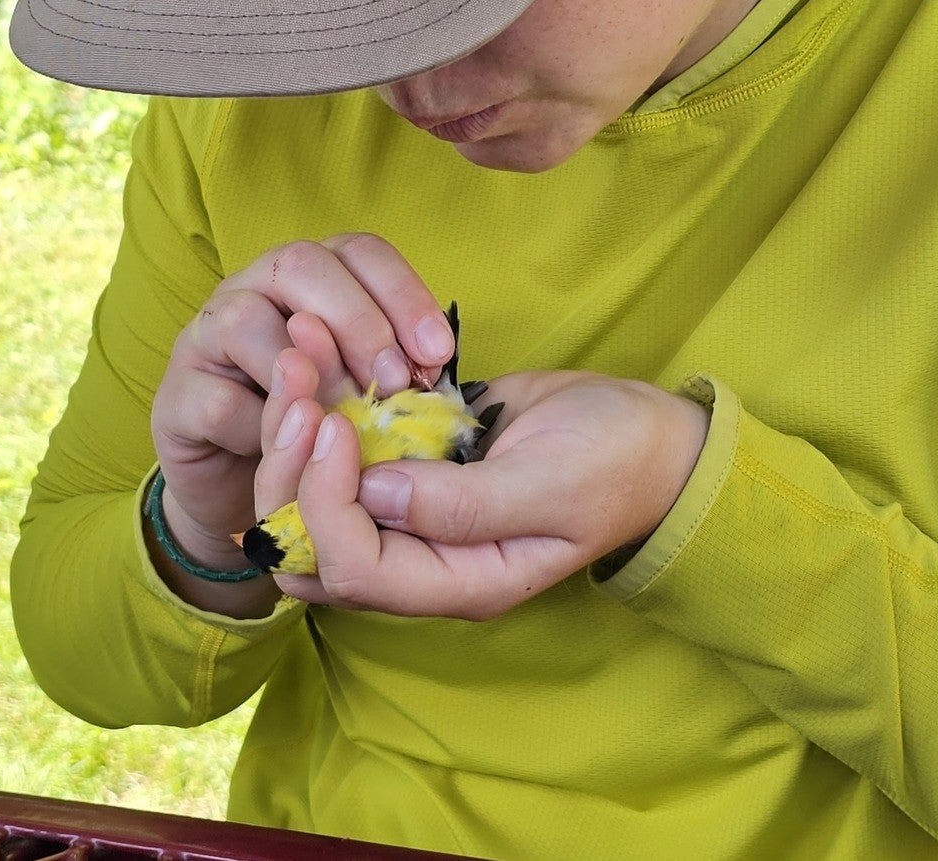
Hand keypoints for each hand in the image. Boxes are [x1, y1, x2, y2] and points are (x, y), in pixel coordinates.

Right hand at [150, 234, 457, 565]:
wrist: (240, 489)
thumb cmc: (316, 424)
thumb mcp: (364, 391)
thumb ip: (392, 371)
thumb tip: (432, 375)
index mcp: (311, 276)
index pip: (360, 252)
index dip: (403, 293)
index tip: (439, 353)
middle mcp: (255, 287)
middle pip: (302, 265)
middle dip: (357, 321)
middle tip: (395, 383)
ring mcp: (207, 336)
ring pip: (247, 320)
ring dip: (308, 372)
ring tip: (347, 422)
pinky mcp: (176, 397)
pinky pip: (217, 400)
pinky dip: (261, 427)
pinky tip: (293, 452)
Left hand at [266, 370, 710, 618]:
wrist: (649, 433)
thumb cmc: (615, 462)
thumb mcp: (551, 484)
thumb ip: (463, 503)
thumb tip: (373, 491)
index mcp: (459, 582)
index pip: (355, 569)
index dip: (326, 502)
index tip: (334, 424)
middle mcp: (424, 558)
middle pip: (314, 546)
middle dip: (288, 470)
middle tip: (295, 383)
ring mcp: (414, 512)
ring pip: (317, 499)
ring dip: (295, 433)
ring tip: (300, 356)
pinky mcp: (414, 464)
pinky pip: (347, 453)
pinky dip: (324, 409)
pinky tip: (320, 355)